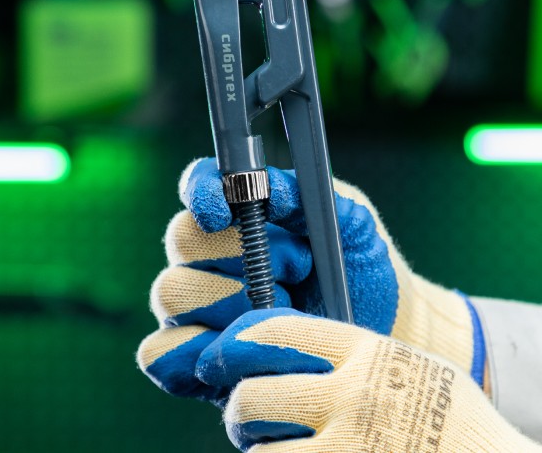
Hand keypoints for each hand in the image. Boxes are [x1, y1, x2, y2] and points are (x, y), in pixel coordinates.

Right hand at [137, 158, 484, 402]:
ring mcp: (198, 305)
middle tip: (296, 270)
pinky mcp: (197, 358)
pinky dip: (194, 353)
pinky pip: (162, 353)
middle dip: (240, 255)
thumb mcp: (352, 222)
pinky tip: (244, 354)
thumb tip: (270, 188)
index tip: (223, 210)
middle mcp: (210, 254)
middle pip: (182, 240)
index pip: (201, 183)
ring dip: (230, 304)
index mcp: (242, 210)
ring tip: (286, 313)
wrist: (379, 332)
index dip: (202, 190)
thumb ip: (312, 195)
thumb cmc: (361, 267)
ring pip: (171, 292)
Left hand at [191, 308, 541, 452]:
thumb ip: (354, 355)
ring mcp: (347, 447)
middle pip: (253, 395)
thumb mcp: (409, 367)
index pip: (277, 332)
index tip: (223, 354)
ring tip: (266, 445)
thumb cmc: (454, 420)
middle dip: (238, 408)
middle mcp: (350, 397)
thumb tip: (286, 354)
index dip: (238, 341)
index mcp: (365, 353)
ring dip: (255, 449)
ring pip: (259, 449)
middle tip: (242, 415)